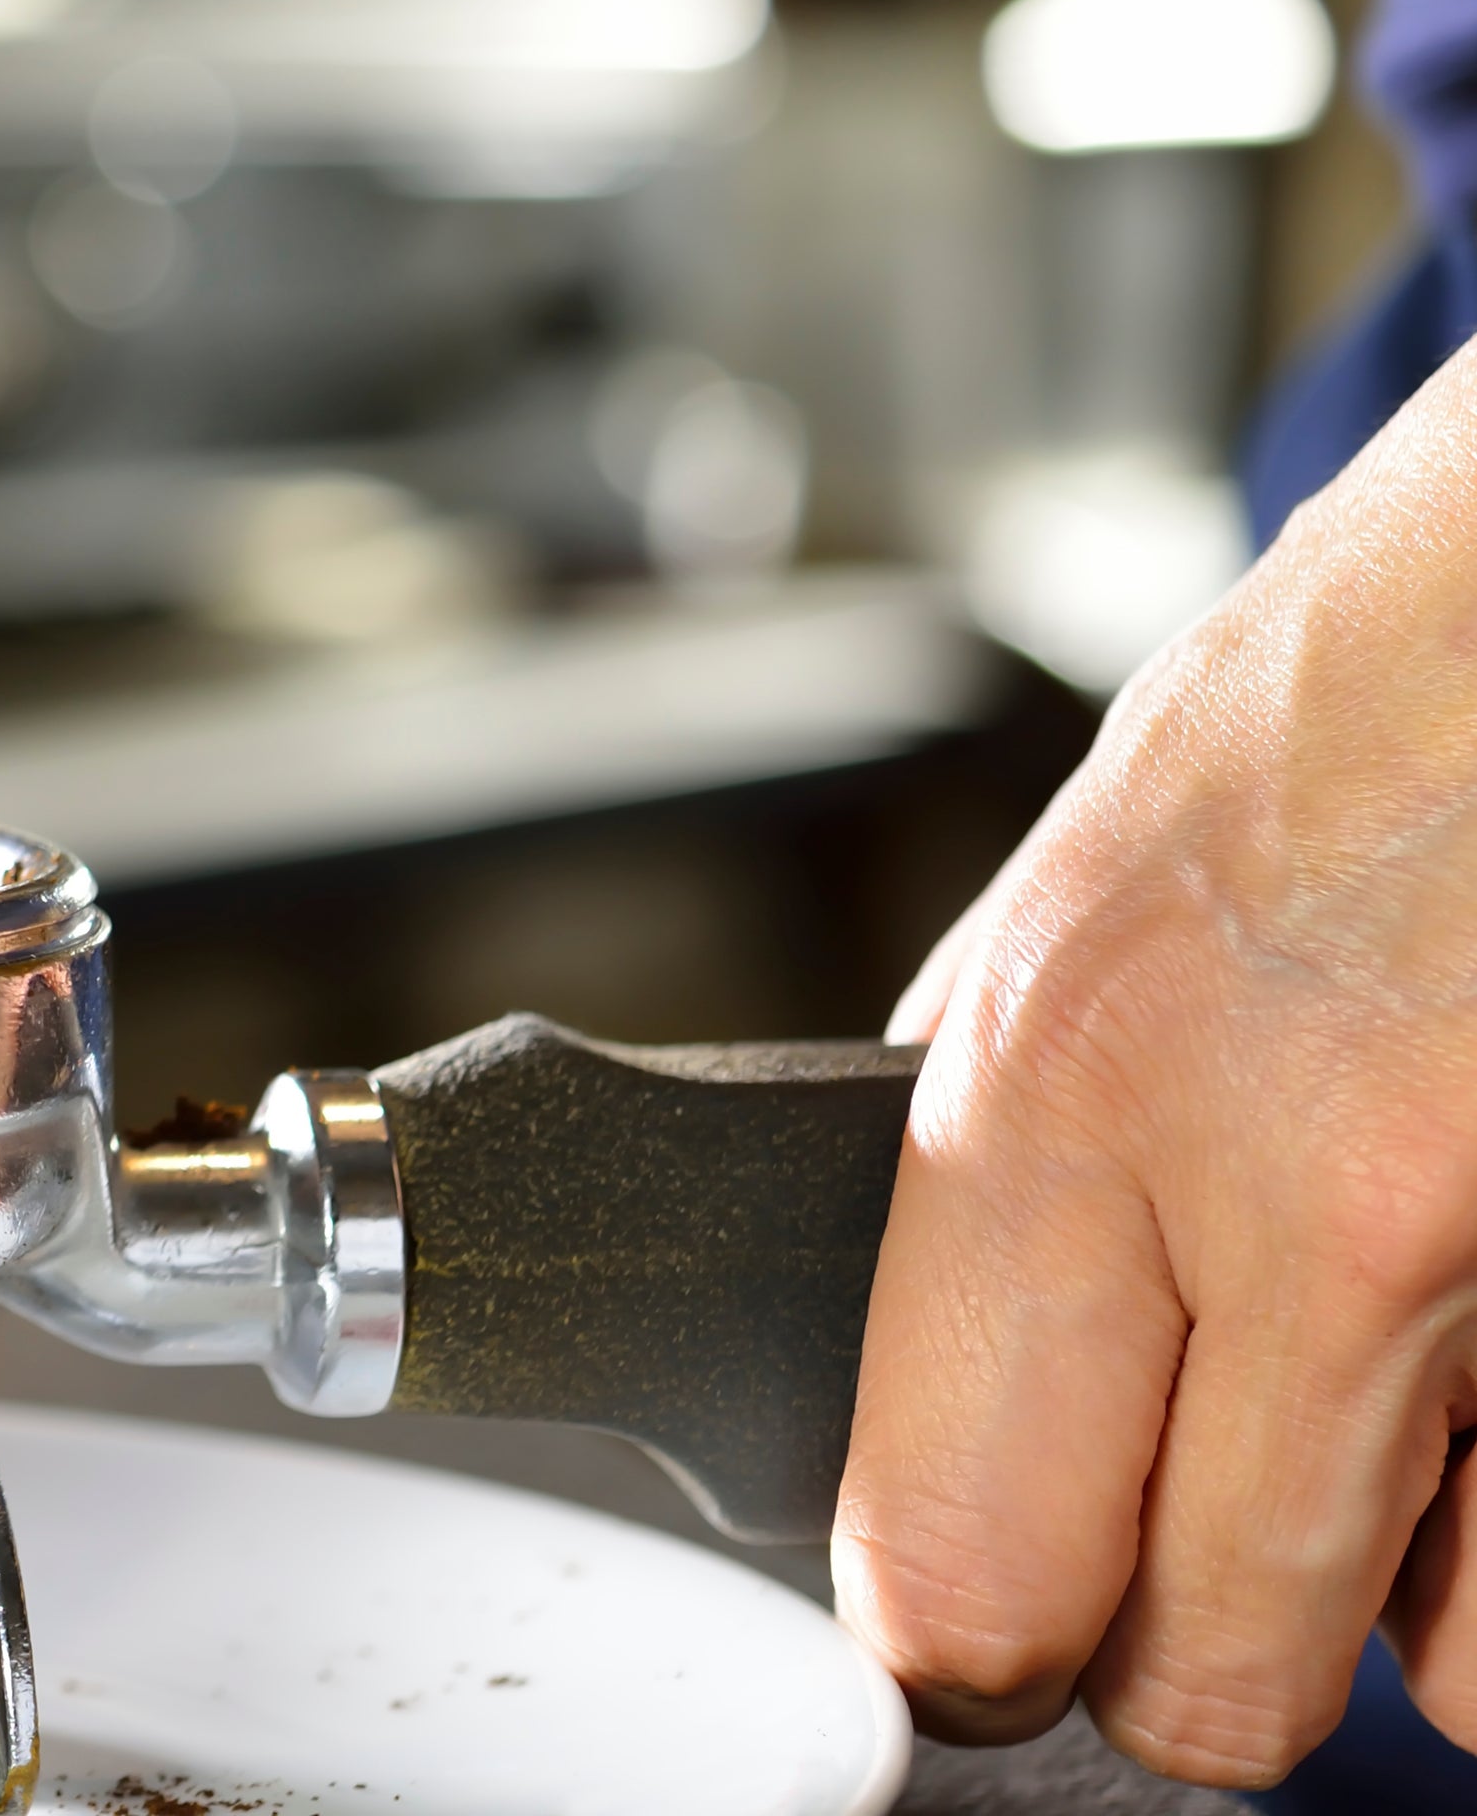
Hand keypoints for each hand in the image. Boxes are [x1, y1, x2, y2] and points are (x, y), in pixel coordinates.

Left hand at [840, 344, 1476, 1780]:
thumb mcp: (1101, 859)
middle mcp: (1302, 1186)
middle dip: (1198, 1650)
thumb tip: (917, 1351)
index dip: (969, 1638)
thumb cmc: (1398, 658)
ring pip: (1454, 1673)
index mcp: (1067, 1075)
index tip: (990, 1630)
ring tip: (1416, 1383)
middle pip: (1206, 1683)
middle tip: (1211, 1540)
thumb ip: (1005, 1120)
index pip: (952, 1561)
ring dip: (1419, 1582)